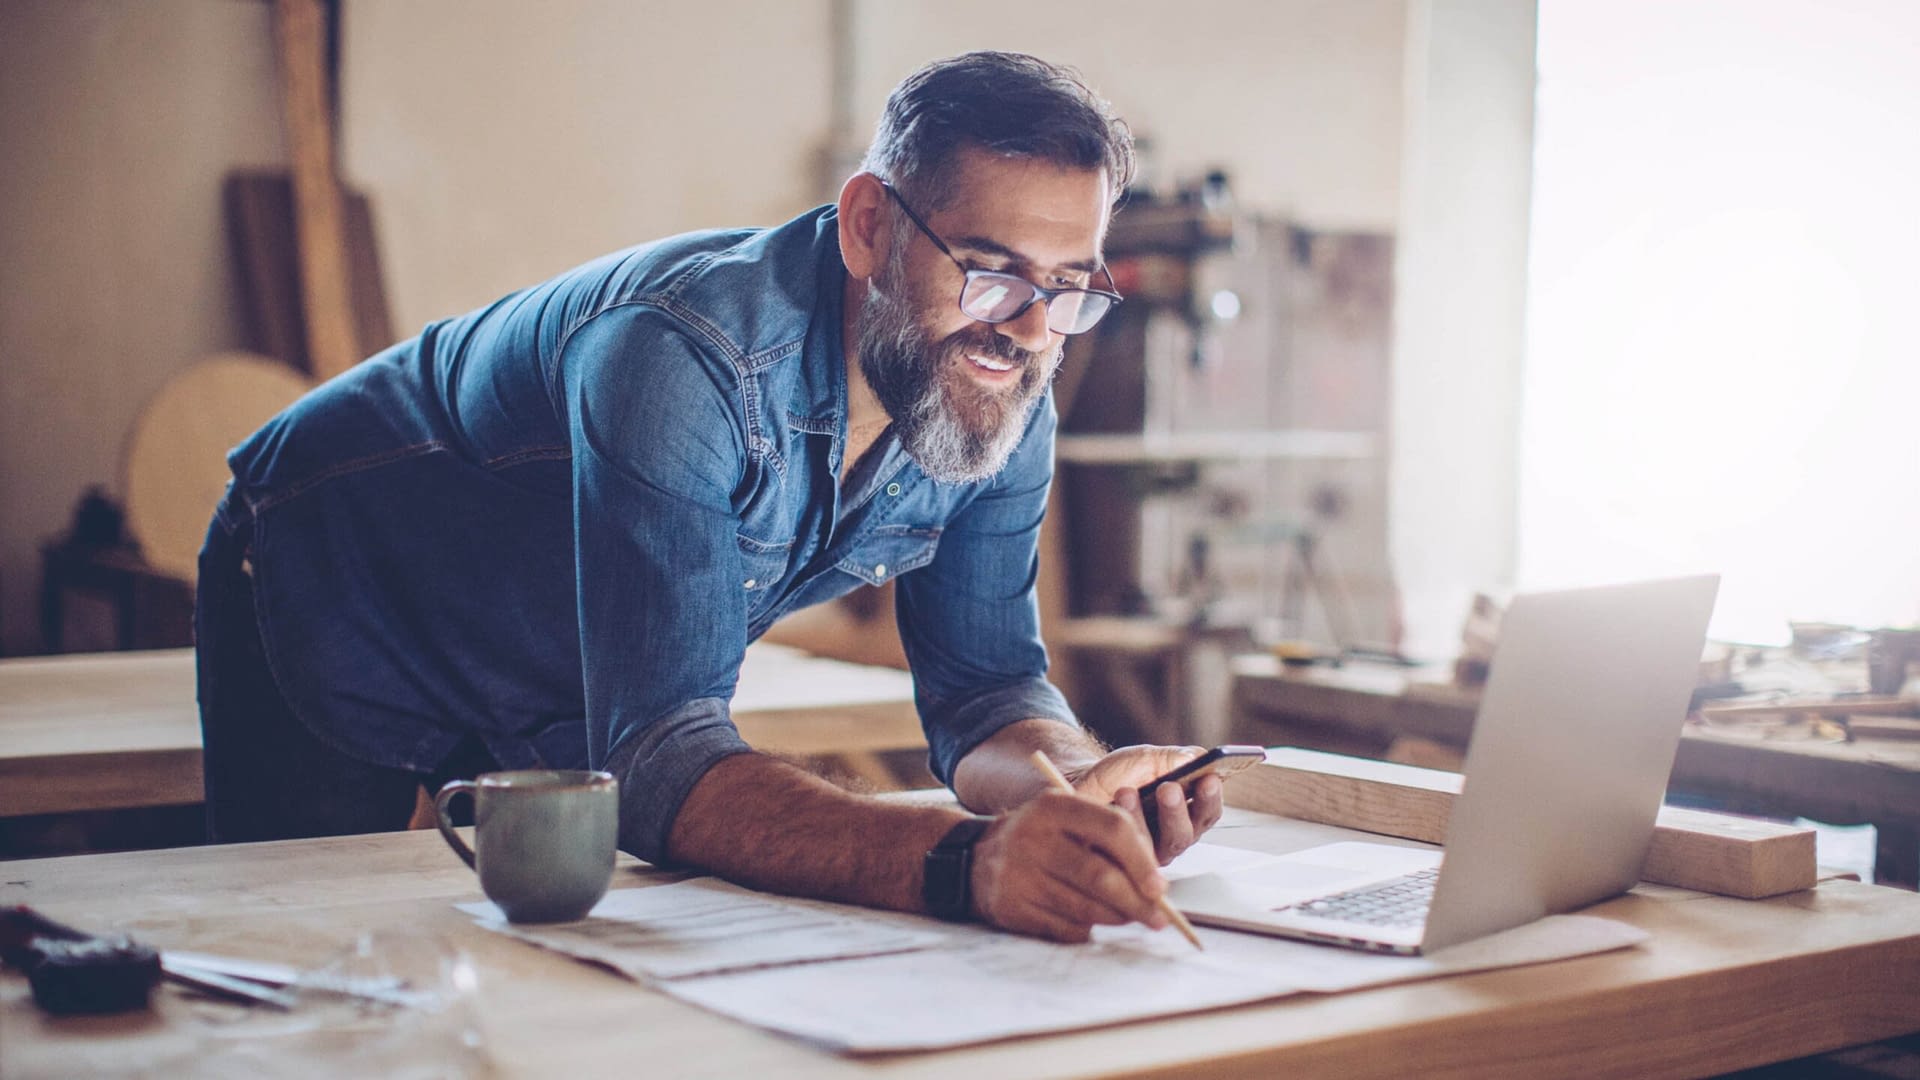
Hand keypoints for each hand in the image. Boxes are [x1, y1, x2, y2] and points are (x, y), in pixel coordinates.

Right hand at [967, 792, 1169, 942]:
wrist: (975, 859)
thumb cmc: (1040, 839)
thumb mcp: (1066, 820)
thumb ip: (1107, 839)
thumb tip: (1154, 885)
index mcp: (1053, 806)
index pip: (1112, 829)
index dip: (1142, 861)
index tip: (1160, 887)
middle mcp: (1032, 836)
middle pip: (1100, 876)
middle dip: (1136, 901)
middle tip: (1158, 917)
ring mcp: (1018, 874)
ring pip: (1085, 908)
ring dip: (1117, 918)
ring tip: (1130, 918)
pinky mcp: (1011, 907)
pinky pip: (1063, 928)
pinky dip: (1086, 929)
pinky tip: (1091, 922)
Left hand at [1068, 745, 1224, 864]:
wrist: (1081, 785)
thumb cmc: (1120, 775)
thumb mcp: (1146, 759)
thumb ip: (1172, 759)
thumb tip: (1197, 758)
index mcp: (1188, 812)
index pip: (1208, 811)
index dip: (1211, 797)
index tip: (1209, 778)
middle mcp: (1174, 837)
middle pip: (1187, 833)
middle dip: (1179, 810)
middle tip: (1169, 789)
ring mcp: (1151, 854)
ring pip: (1157, 847)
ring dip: (1146, 819)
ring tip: (1130, 792)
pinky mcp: (1126, 864)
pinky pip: (1130, 853)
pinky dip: (1123, 826)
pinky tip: (1116, 804)